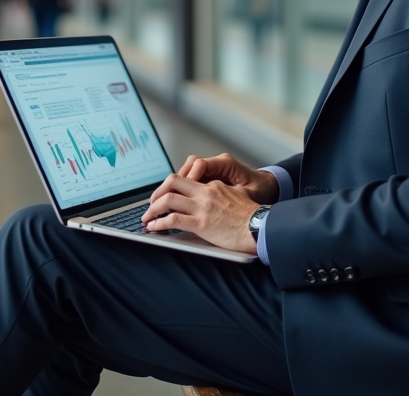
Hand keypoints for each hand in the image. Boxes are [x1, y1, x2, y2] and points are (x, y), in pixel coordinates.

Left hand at [142, 174, 260, 253]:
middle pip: (172, 182)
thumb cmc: (252, 217)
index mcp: (213, 186)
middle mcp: (205, 193)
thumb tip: (216, 197)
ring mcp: (202, 207)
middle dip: (157, 193)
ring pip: (168, 199)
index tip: (165, 199)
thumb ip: (224, 194)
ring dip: (153, 209)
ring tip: (146, 218)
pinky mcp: (201, 224)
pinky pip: (173, 220)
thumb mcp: (237, 197)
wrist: (261, 227)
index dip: (172, 190)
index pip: (186, 181)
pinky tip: (154, 228)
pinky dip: (159, 223)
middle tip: (151, 204)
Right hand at [178, 154, 279, 204]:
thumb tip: (224, 201)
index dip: (190, 177)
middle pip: (190, 165)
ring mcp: (212, 170)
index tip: (184, 190)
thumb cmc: (261, 189)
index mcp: (226, 164)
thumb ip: (236, 195)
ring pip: (188, 170)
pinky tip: (179, 201)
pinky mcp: (210, 178)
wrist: (267, 186)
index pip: (201, 164)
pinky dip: (184, 188)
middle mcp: (217, 164)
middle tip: (166, 195)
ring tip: (168, 199)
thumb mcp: (250, 193)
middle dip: (176, 179)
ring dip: (178, 184)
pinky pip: (192, 179)